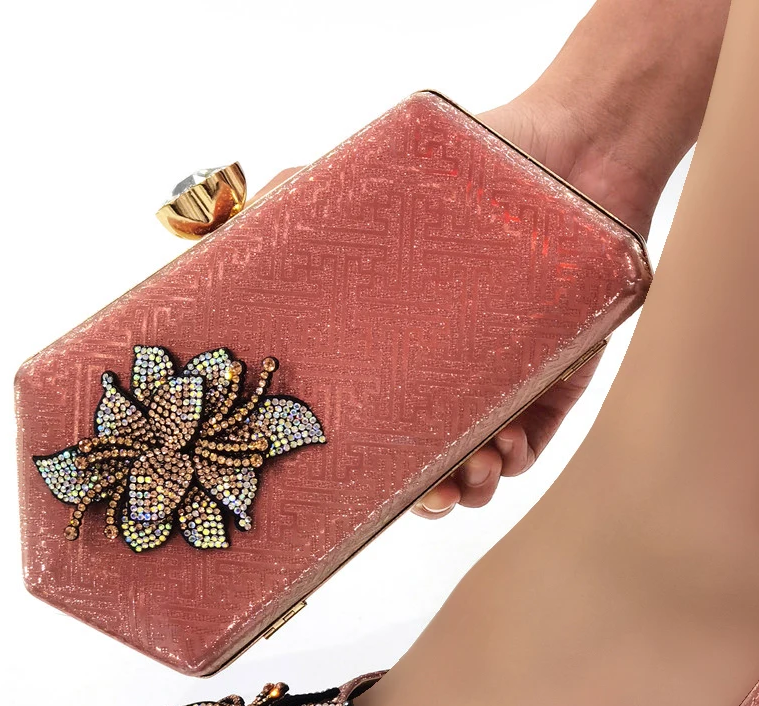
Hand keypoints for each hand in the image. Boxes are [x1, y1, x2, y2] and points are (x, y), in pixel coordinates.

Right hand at [254, 0, 729, 516]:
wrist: (560, 157)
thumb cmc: (455, 181)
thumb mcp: (358, 190)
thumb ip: (284, 210)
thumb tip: (198, 241)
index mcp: (392, 359)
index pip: (364, 431)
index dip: (353, 472)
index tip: (343, 493)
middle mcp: (440, 384)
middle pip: (422, 466)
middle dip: (422, 495)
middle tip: (427, 497)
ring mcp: (496, 392)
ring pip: (476, 468)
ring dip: (470, 487)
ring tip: (470, 474)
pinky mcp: (552, 387)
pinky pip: (529, 444)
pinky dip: (514, 459)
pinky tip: (503, 448)